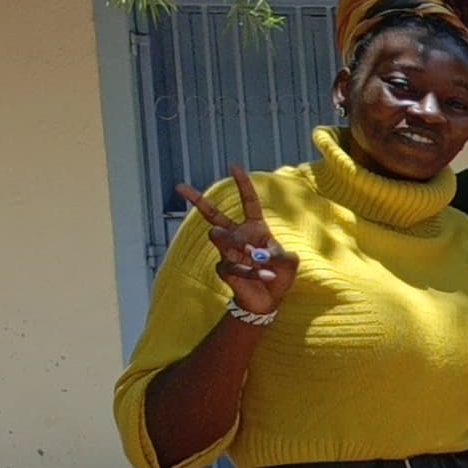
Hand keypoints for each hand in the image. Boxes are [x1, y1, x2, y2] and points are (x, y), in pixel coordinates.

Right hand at [196, 165, 296, 321]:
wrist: (269, 300)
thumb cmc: (279, 276)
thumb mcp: (289, 263)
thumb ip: (280, 254)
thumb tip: (258, 253)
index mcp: (255, 228)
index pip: (248, 202)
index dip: (242, 185)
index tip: (234, 167)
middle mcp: (237, 237)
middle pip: (213, 214)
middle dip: (196, 199)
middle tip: (179, 187)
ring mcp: (227, 252)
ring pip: (220, 238)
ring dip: (240, 247)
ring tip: (256, 257)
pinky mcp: (224, 269)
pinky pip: (234, 266)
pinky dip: (254, 272)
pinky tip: (267, 276)